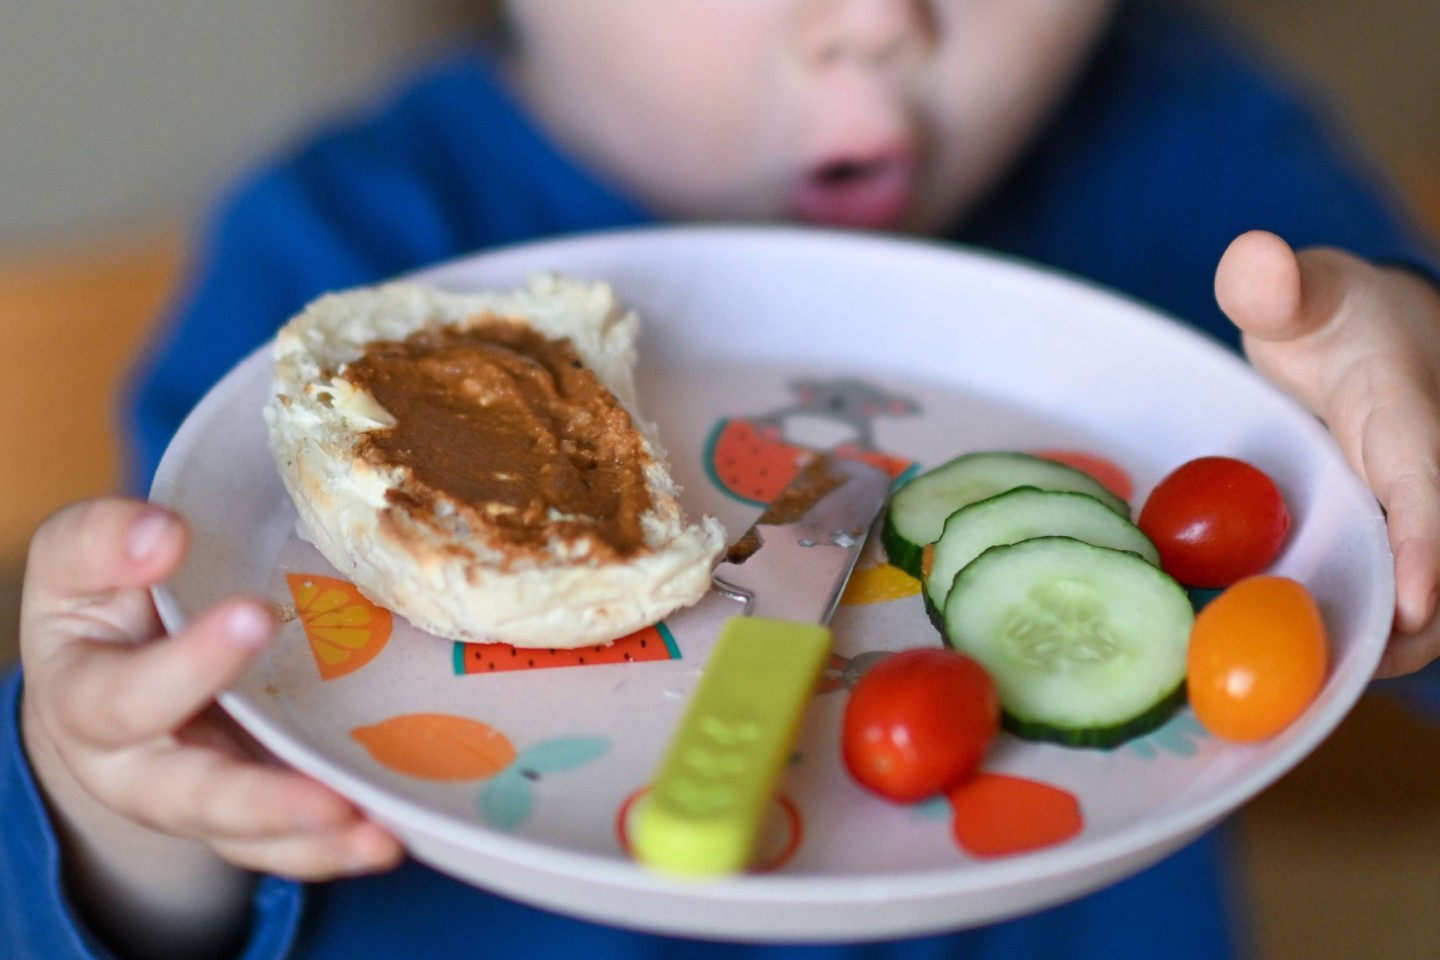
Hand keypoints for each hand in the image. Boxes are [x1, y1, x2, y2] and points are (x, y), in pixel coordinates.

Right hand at [19, 499, 401, 956]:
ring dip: (318, 840)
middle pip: (195, 797)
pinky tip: (392, 836)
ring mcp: (198, 800)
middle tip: (330, 795)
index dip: (191, 662)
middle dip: (263, 798)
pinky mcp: (248, 811)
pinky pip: (291, 844)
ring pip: (251, 836)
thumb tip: (163, 535)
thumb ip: (106, 542)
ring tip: (380, 836)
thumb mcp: (78, 560)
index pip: (129, 694)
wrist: (106, 669)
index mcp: (85, 701)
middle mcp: (139, 770)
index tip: (255, 614)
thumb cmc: (102, 602)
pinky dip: (340, 846)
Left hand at [1216, 230, 1439, 677]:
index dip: (1429, 552)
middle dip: (1402, 636)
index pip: (1431, 493)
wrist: (1378, 345)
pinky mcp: (1404, 548)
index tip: (1416, 612)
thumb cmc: (1336, 321)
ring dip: (1376, 647)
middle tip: (1315, 686)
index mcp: (1416, 426)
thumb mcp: (1308, 295)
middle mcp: (1436, 482)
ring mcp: (1424, 522)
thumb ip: (1278, 286)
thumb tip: (1254, 258)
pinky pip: (1397, 602)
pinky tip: (1295, 668)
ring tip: (1297, 693)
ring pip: (1429, 608)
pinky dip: (1360, 637)